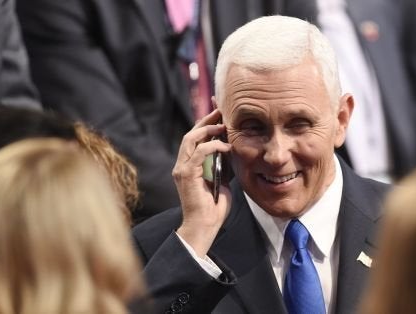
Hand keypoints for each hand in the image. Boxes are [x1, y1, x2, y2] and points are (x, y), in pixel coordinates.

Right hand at [174, 110, 231, 256]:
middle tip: (221, 109)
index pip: (196, 137)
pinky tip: (226, 146)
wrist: (204, 225)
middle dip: (207, 119)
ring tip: (223, 126)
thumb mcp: (222, 179)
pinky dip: (213, 146)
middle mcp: (182, 164)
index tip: (219, 110)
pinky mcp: (186, 174)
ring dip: (208, 129)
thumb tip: (233, 149)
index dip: (206, 122)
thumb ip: (223, 164)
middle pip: (191, 133)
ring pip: (191, 139)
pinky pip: (199, 153)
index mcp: (189, 164)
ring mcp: (182, 168)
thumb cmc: (214, 206)